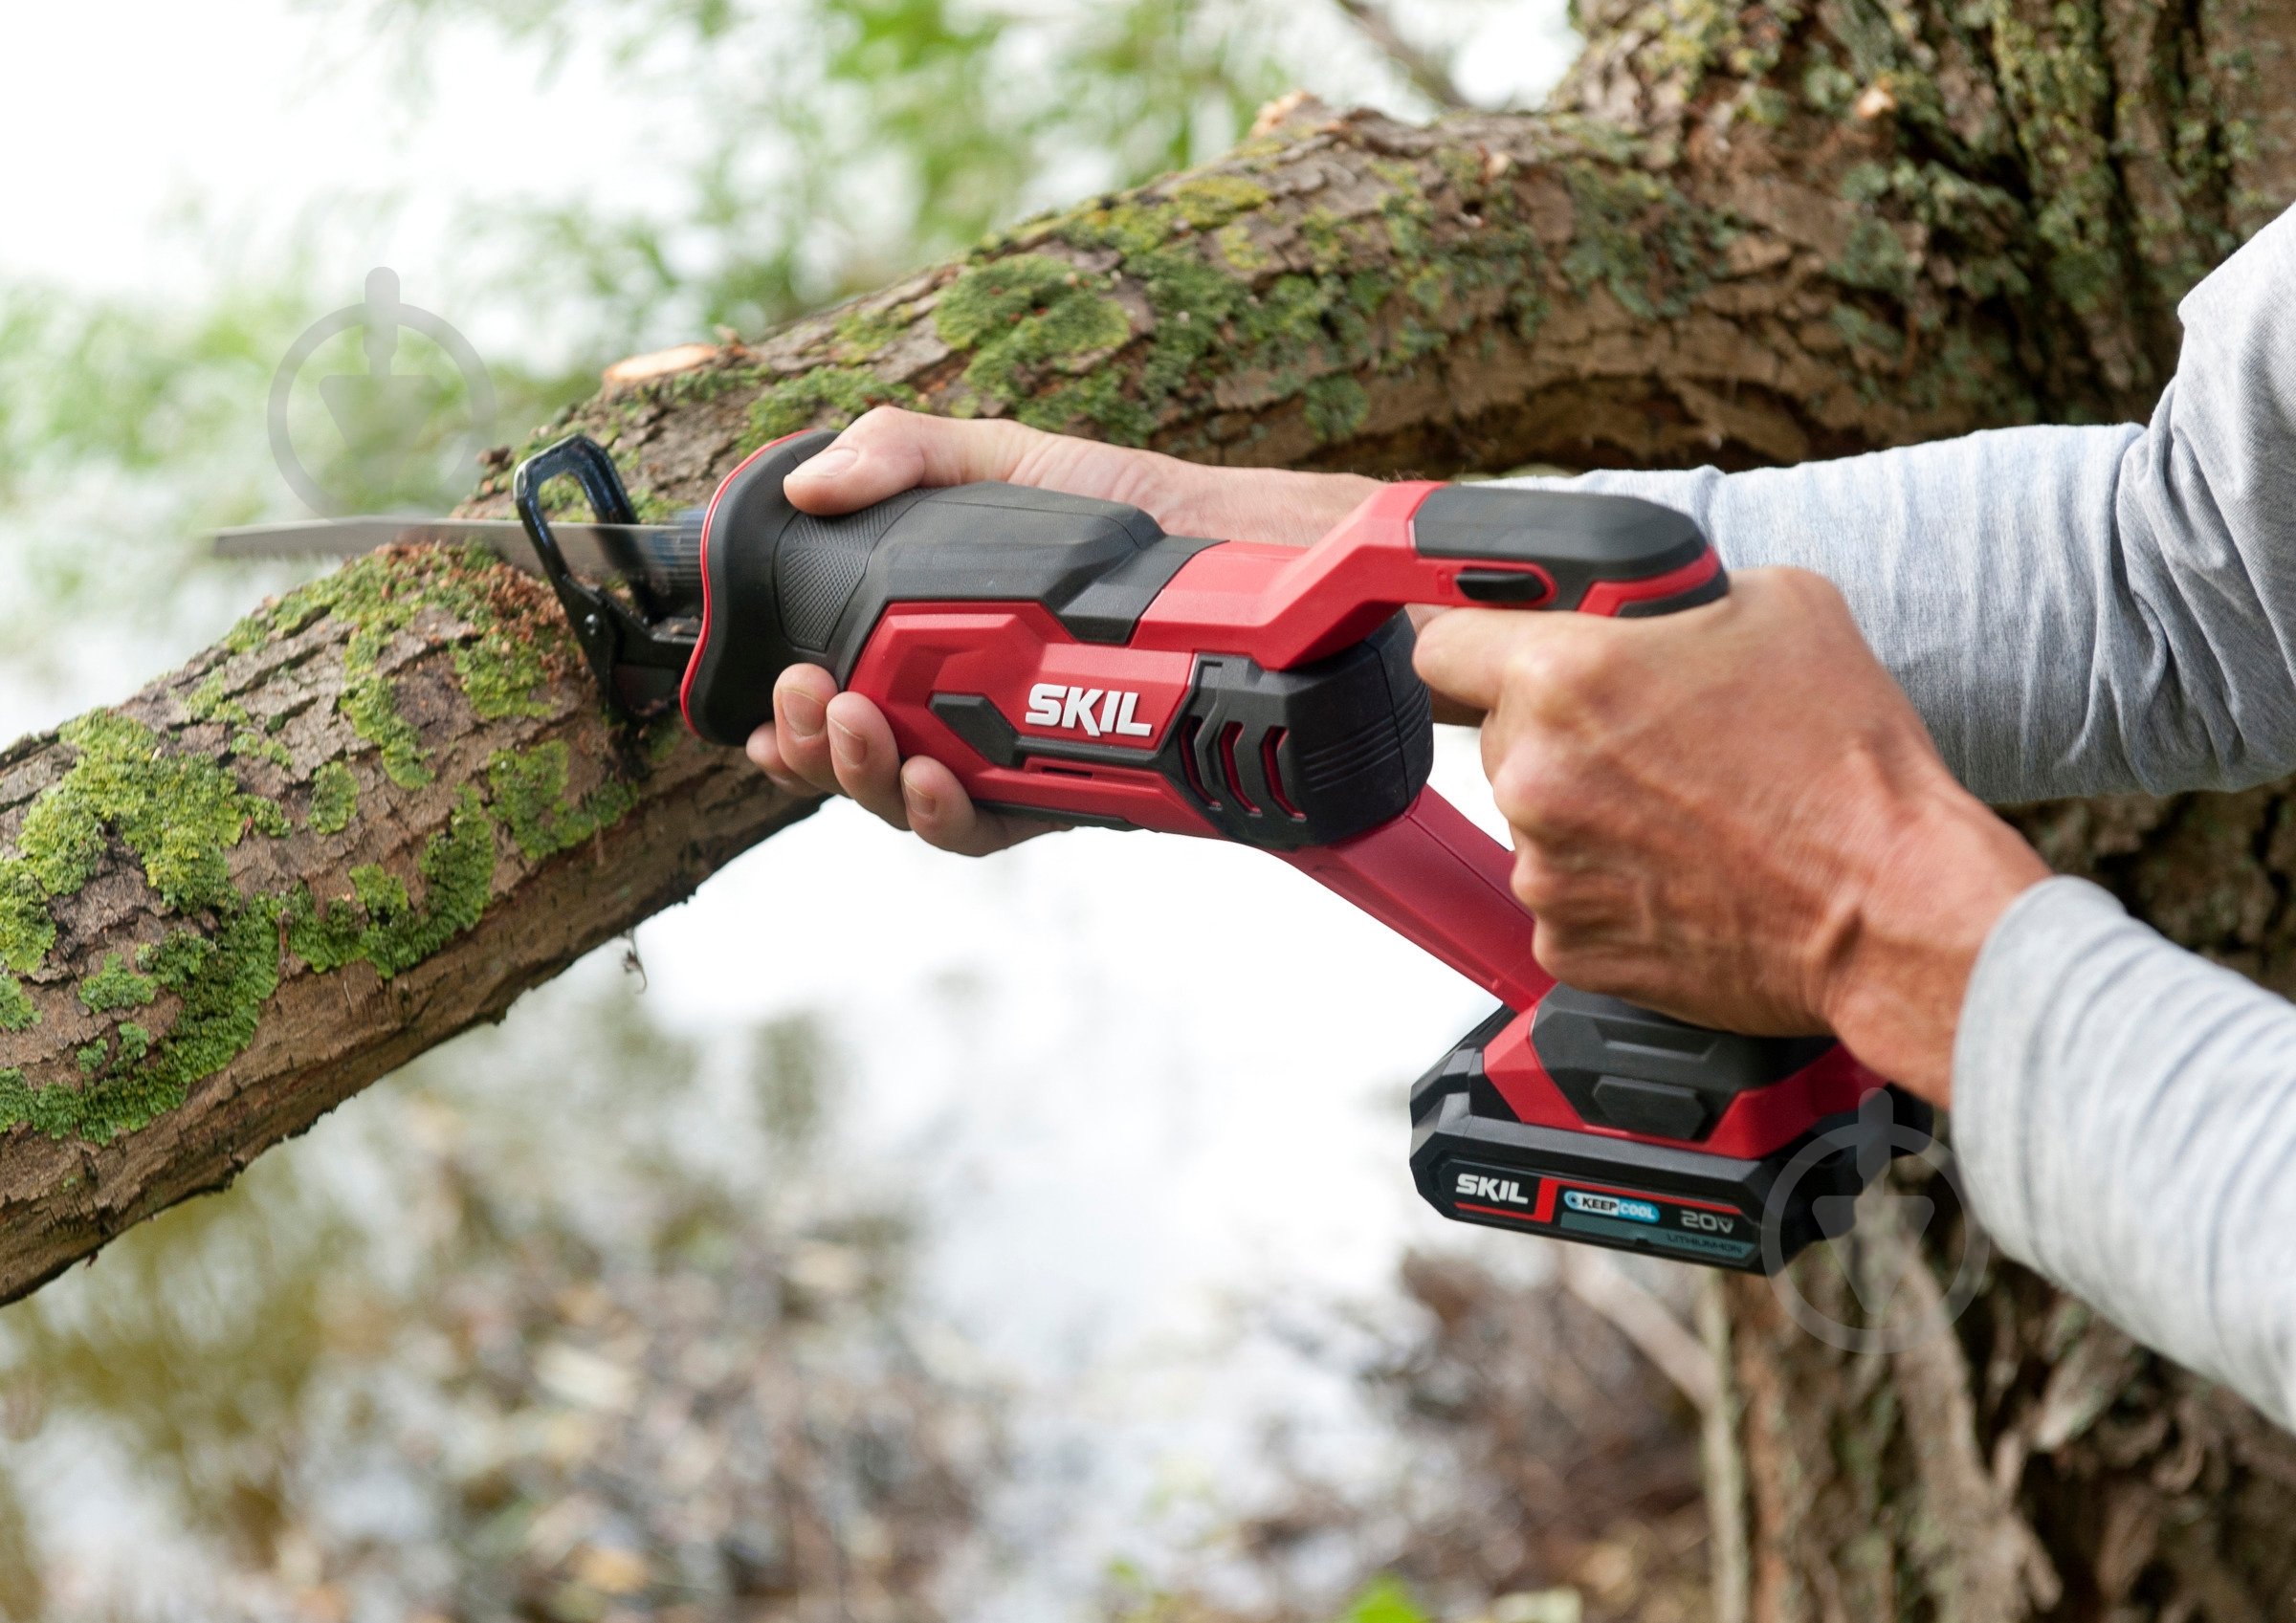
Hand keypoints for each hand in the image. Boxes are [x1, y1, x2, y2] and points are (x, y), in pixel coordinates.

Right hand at [746, 407, 1379, 853]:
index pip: (832, 710)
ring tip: (857, 725)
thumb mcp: (998, 458)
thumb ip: (902, 452)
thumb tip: (807, 484)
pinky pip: (985, 829)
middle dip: (813, 748)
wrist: (1221, 549)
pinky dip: (945, 817)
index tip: (757, 720)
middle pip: (855, 767)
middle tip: (809, 699)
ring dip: (864, 780)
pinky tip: (935, 779)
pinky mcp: (1061, 789)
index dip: (785, 731)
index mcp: (919, 654)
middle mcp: (954, 716)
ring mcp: (1005, 759)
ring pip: (907, 807)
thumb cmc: (1109, 505)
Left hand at [1411, 568, 2048, 1103]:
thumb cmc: (1846, 767)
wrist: (1890, 908)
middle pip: (1497, 735)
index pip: (1441, 644)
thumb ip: (1668, 595)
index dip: (1476, 641)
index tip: (1497, 654)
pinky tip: (1681, 874)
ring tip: (1684, 815)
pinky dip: (1606, 886)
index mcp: (1564, 675)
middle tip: (1648, 740)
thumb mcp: (1776, 603)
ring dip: (1583, 811)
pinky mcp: (1566, 945)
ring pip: (1531, 819)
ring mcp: (1543, 870)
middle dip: (1556, 730)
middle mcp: (1534, 775)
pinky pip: (1562, 895)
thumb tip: (1634, 604)